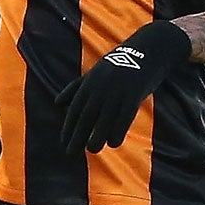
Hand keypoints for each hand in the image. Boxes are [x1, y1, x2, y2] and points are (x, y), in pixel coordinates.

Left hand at [56, 21, 192, 153]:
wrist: (147, 51)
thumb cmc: (119, 64)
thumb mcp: (94, 73)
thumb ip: (75, 88)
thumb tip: (57, 103)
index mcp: (90, 83)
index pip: (75, 109)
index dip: (68, 127)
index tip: (64, 142)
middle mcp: (100, 89)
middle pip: (86, 117)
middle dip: (77, 136)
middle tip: (70, 153)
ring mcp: (116, 93)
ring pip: (104, 120)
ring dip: (96, 137)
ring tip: (92, 150)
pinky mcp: (133, 96)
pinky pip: (123, 118)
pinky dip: (117, 131)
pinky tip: (114, 143)